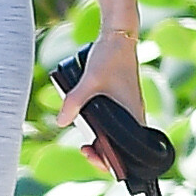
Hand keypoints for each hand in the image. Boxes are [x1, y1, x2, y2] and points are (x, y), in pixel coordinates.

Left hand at [55, 29, 144, 179]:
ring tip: (85, 142)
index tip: (92, 155)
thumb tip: (60, 122)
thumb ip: (74, 102)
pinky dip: (104, 128)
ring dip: (102, 140)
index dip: (110, 161)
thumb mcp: (89, 80)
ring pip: (117, 134)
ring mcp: (129, 108)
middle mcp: (134, 114)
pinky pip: (115, 122)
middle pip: (122, 146)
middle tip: (84, 149)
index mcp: (133, 115)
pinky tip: (89, 124)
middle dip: (103, 153)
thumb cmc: (109, 56)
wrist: (119, 35)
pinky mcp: (122, 100)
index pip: (128, 152)